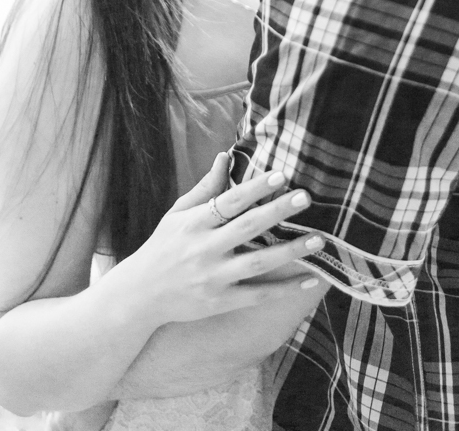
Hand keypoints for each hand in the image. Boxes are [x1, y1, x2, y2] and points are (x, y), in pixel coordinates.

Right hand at [121, 153, 321, 325]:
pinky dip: (285, 289)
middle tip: (306, 197)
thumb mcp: (177, 213)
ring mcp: (214, 278)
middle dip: (278, 211)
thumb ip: (205, 188)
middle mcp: (205, 249)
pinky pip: (259, 295)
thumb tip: (225, 157)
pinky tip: (310, 280)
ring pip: (258, 263)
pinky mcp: (221, 302)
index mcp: (195, 223)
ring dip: (290, 251)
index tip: (282, 175)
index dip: (256, 188)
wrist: (140, 295)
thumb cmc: (162, 247)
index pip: (231, 201)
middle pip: (248, 228)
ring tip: (318, 239)